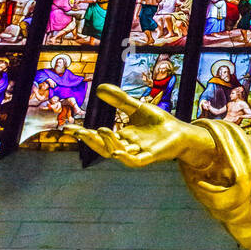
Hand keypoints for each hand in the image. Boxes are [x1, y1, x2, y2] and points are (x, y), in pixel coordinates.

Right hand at [66, 84, 218, 172]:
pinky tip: (118, 152)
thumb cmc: (159, 122)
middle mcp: (127, 146)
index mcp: (121, 137)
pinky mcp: (151, 156)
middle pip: (104, 147)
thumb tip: (98, 88)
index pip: (98, 137)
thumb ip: (119, 100)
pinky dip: (126, 159)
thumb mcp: (136, 107)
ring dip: (108, 143)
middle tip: (79, 132)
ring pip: (118, 152)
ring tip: (100, 129)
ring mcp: (138, 152)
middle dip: (90, 140)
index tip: (68, 128)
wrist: (181, 132)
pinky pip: (136, 162)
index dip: (84, 134)